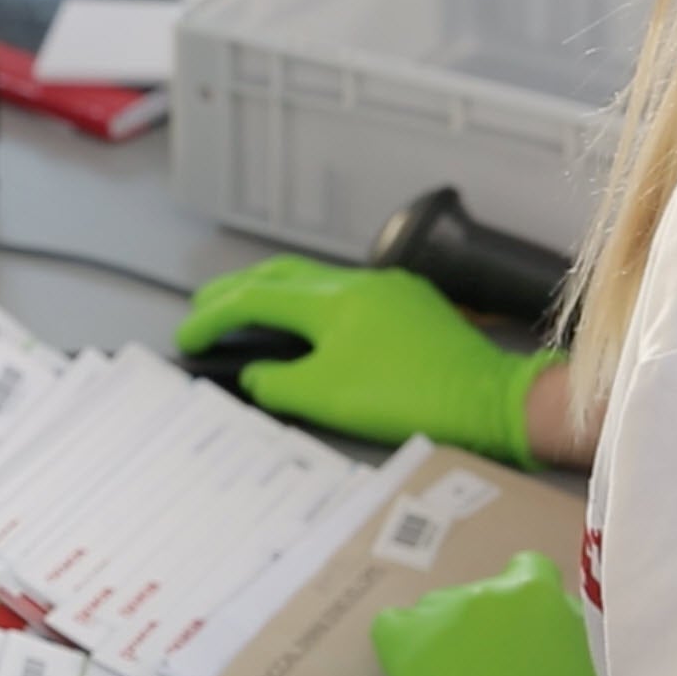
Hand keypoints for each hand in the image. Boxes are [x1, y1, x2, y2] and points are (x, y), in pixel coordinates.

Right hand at [176, 256, 560, 468]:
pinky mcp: (412, 304)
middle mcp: (357, 282)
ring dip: (275, 295)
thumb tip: (254, 375)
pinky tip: (312, 327)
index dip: (213, 316)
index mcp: (331, 300)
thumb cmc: (404, 399)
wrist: (491, 400)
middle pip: (280, 275)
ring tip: (249, 316)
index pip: (254, 298)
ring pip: (315, 282)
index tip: (185, 336)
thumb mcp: (326, 399)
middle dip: (236, 291)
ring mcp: (388, 289)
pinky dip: (313, 305)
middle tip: (205, 310)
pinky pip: (347, 295)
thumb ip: (277, 382)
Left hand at [370, 551, 614, 675]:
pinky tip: (418, 674)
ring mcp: (441, 614)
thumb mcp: (596, 657)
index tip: (527, 630)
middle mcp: (486, 591)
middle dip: (488, 626)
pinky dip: (403, 645)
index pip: (528, 571)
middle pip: (481, 598)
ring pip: (437, 613)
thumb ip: (572, 624)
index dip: (527, 604)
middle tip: (498, 672)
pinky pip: (392, 627)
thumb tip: (557, 614)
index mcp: (537, 589)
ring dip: (448, 639)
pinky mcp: (404, 642)